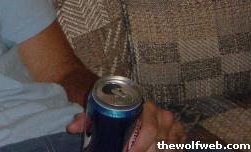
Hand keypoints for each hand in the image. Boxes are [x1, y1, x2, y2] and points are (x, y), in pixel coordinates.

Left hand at [66, 101, 185, 149]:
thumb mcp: (98, 112)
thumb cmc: (111, 110)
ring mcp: (172, 125)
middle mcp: (162, 114)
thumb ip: (84, 119)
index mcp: (145, 106)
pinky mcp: (179, 134)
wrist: (125, 103)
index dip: (139, 147)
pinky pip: (179, 148)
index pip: (148, 128)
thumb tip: (71, 128)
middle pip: (160, 141)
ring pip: (170, 146)